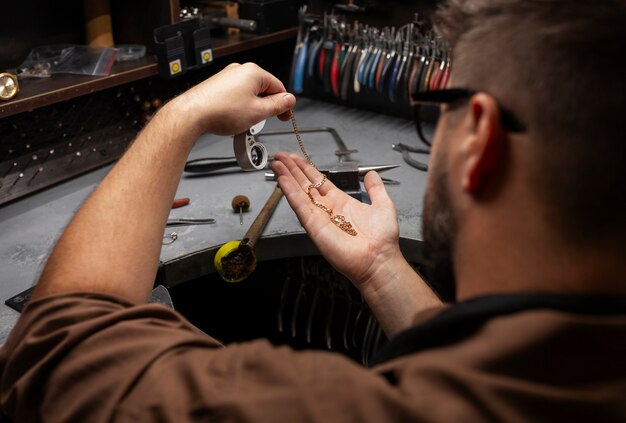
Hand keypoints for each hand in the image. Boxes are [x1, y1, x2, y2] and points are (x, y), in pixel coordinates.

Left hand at [165, 63, 295, 136]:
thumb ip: (277, 106)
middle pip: (264, 89)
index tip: (285, 116)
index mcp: (253, 72)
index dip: (284, 104)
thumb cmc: (220, 111)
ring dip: (253, 108)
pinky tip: (234, 119)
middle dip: (266, 106)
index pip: (278, 87)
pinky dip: (240, 108)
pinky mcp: (217, 86)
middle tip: (264, 121)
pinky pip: (236, 96)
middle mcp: (240, 71)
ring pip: (249, 94)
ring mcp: (227, 77)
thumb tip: (289, 100)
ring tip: (245, 123)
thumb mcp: (258, 112)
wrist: (192, 114)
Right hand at [271, 152, 402, 288]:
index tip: (297, 158)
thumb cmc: (382, 239)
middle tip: (281, 156)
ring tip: (277, 163)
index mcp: (341, 202)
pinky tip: (282, 179)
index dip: (307, 169)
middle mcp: (327, 209)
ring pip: (299, 193)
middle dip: (292, 170)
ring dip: (287, 177)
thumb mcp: (382, 204)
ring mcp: (318, 217)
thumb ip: (375, 188)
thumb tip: (372, 174)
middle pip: (305, 185)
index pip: (319, 181)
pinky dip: (290, 191)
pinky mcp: (313, 225)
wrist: (379, 258)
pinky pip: (299, 205)